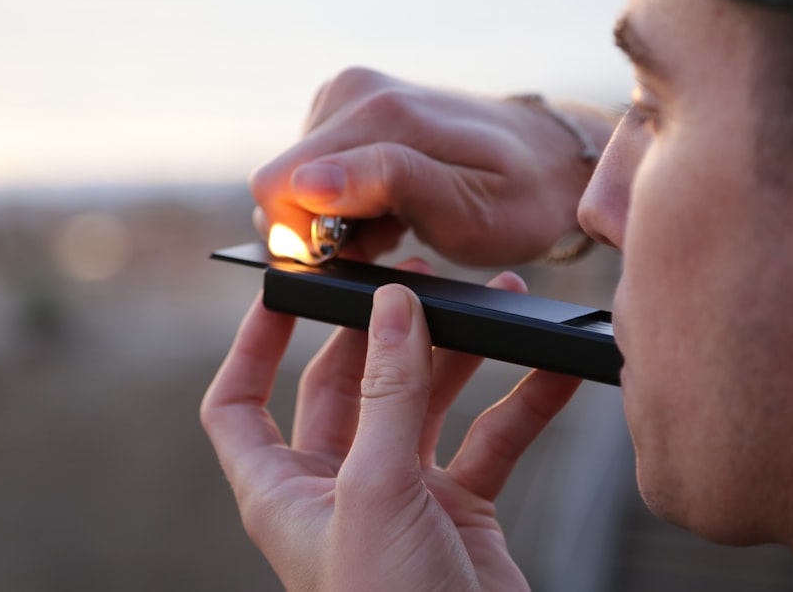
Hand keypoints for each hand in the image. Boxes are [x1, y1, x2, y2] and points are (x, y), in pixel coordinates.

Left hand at [201, 262, 580, 590]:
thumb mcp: (377, 492)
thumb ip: (388, 395)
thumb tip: (394, 309)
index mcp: (283, 489)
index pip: (239, 404)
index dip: (251, 347)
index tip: (284, 293)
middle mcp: (337, 486)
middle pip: (347, 385)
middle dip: (381, 331)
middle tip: (419, 281)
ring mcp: (401, 496)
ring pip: (424, 404)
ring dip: (459, 357)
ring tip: (498, 306)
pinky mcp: (459, 511)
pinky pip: (490, 441)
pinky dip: (522, 405)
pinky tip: (553, 371)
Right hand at [250, 67, 609, 265]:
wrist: (547, 161)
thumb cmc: (516, 199)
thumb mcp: (466, 212)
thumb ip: (388, 188)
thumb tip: (306, 183)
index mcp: (380, 114)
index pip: (277, 188)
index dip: (305, 239)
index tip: (365, 251)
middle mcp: (355, 90)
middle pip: (281, 184)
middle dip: (324, 229)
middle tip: (391, 236)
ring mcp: (350, 92)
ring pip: (296, 180)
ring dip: (336, 216)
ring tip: (397, 219)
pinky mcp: (349, 105)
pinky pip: (313, 167)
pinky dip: (344, 198)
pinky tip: (389, 202)